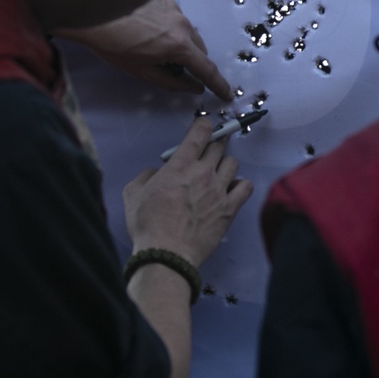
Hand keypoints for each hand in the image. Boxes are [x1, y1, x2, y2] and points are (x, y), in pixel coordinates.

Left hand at [56, 0, 232, 100]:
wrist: (91, 12)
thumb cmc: (112, 45)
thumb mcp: (141, 71)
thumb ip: (172, 82)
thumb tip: (194, 87)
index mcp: (178, 47)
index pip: (207, 69)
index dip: (219, 84)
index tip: (227, 93)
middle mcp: (183, 25)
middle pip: (199, 48)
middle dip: (192, 60)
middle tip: (174, 67)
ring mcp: (175, 8)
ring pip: (187, 30)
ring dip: (179, 40)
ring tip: (153, 42)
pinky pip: (175, 14)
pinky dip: (168, 23)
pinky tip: (147, 24)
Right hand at [123, 118, 253, 265]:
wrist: (167, 253)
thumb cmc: (148, 225)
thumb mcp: (133, 194)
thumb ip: (146, 176)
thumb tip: (155, 173)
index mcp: (180, 165)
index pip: (200, 133)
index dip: (204, 125)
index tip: (205, 126)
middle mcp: (203, 173)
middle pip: (218, 146)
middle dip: (215, 143)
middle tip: (211, 148)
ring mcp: (219, 190)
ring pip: (232, 163)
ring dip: (225, 164)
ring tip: (217, 173)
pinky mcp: (229, 208)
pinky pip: (245, 187)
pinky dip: (240, 185)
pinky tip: (231, 189)